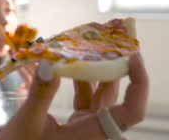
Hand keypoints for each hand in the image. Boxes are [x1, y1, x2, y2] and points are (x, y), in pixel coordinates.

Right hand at [0, 53, 147, 139]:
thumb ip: (41, 93)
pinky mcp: (78, 123)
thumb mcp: (28, 123)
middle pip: (119, 97)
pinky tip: (75, 61)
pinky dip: (83, 78)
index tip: (133, 56)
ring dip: (100, 69)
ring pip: (102, 94)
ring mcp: (87, 126)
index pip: (132, 111)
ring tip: (97, 43)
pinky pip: (87, 96)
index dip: (140, 83)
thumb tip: (49, 63)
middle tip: (116, 38)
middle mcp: (96, 131)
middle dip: (120, 66)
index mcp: (92, 135)